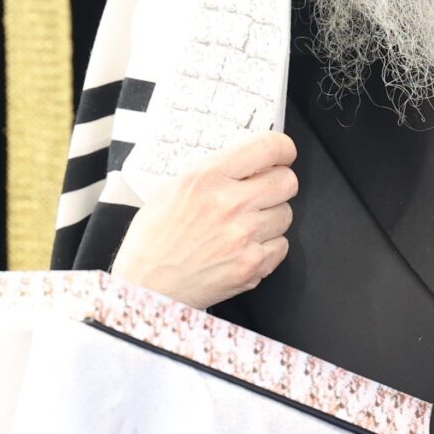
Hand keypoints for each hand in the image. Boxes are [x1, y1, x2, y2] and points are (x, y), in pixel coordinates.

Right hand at [111, 132, 297, 309]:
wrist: (146, 286)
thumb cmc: (154, 240)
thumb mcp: (173, 188)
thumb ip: (212, 171)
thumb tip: (246, 161)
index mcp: (207, 176)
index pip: (268, 147)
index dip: (283, 149)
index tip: (283, 155)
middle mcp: (229, 203)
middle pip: (287, 181)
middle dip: (278, 185)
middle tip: (264, 193)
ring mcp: (243, 236)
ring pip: (286, 214)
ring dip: (271, 219)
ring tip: (244, 227)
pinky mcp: (251, 265)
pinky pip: (282, 246)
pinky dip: (268, 247)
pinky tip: (244, 248)